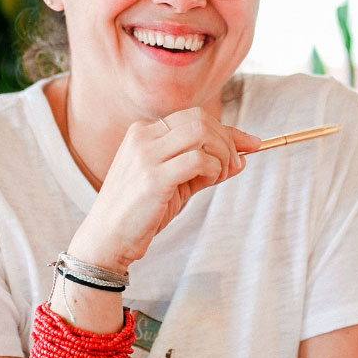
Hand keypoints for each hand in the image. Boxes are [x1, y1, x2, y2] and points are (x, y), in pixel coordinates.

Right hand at [72, 108, 259, 270]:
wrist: (106, 239)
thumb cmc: (140, 213)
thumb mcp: (174, 184)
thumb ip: (203, 168)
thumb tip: (241, 158)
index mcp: (143, 132)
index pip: (194, 118)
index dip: (227, 130)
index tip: (251, 145)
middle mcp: (142, 137)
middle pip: (200, 120)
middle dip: (228, 140)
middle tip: (234, 167)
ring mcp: (145, 155)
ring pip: (201, 133)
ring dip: (223, 153)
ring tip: (221, 176)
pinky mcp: (153, 177)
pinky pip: (198, 160)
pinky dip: (214, 169)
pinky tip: (209, 182)